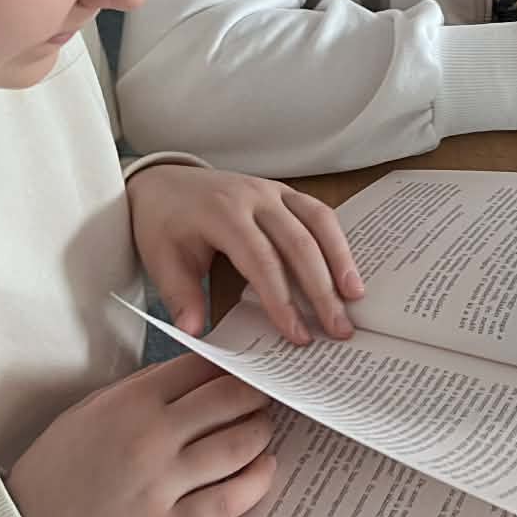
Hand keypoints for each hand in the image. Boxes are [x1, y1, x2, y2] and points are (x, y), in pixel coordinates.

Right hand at [7, 354, 275, 516]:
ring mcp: (161, 483)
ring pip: (237, 446)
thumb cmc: (59, 470)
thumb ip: (142, 391)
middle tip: (267, 395)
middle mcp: (150, 435)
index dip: (235, 363)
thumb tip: (194, 375)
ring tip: (265, 429)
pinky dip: (256, 482)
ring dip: (262, 433)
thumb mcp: (91, 411)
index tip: (252, 364)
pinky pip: (228, 500)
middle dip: (257, 393)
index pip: (202, 367)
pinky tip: (265, 470)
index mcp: (130, 400)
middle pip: (229, 399)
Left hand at [129, 163, 362, 343]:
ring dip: (340, 261)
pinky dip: (337, 241)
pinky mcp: (284, 192)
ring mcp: (273, 191)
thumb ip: (180, 295)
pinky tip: (346, 271)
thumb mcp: (162, 260)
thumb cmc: (164, 224)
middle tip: (338, 328)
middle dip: (321, 290)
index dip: (282, 299)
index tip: (297, 334)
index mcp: (222, 213)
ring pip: (318, 222)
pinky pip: (319, 212)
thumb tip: (193, 333)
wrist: (164, 182)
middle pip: (299, 243)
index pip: (261, 261)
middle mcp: (254, 197)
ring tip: (355, 298)